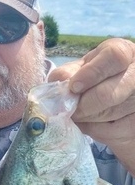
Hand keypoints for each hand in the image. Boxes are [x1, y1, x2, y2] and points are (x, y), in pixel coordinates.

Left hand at [48, 38, 134, 169]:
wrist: (113, 101)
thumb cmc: (93, 81)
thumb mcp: (81, 71)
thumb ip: (68, 73)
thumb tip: (61, 79)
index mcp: (123, 53)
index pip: (114, 57)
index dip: (92, 73)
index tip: (74, 87)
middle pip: (109, 93)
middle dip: (83, 106)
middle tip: (71, 110)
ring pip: (109, 114)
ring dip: (88, 119)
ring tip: (82, 115)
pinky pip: (113, 131)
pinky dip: (97, 131)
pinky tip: (96, 124)